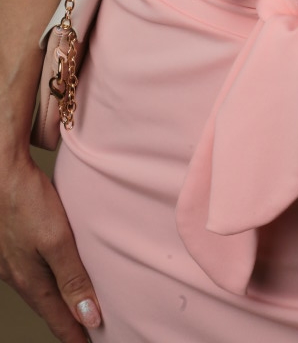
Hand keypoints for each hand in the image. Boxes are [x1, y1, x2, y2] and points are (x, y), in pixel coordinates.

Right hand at [0, 151, 102, 339]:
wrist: (0, 170)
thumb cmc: (27, 201)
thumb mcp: (57, 240)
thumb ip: (73, 278)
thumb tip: (89, 317)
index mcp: (29, 280)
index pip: (57, 318)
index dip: (74, 335)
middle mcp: (16, 275)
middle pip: (46, 306)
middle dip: (66, 322)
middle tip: (84, 333)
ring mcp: (9, 260)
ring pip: (38, 289)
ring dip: (56, 301)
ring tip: (72, 309)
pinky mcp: (9, 244)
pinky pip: (31, 272)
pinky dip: (46, 281)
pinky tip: (52, 273)